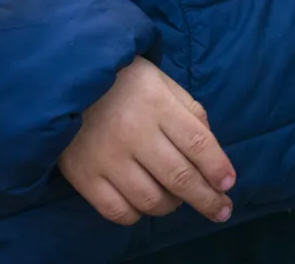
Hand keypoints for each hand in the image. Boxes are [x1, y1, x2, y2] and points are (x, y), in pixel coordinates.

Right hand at [59, 57, 235, 226]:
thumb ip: (189, 111)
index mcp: (157, 103)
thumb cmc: (122, 81)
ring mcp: (106, 157)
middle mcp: (133, 132)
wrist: (65, 79)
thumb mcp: (161, 82)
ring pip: (151, 200)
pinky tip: (144, 204)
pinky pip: (118, 211)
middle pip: (179, 177)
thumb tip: (211, 151)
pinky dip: (137, 214)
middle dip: (207, 199)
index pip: (197, 143)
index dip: (217, 168)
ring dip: (172, 206)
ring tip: (177, 200)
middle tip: (221, 210)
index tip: (228, 183)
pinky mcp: (83, 176)